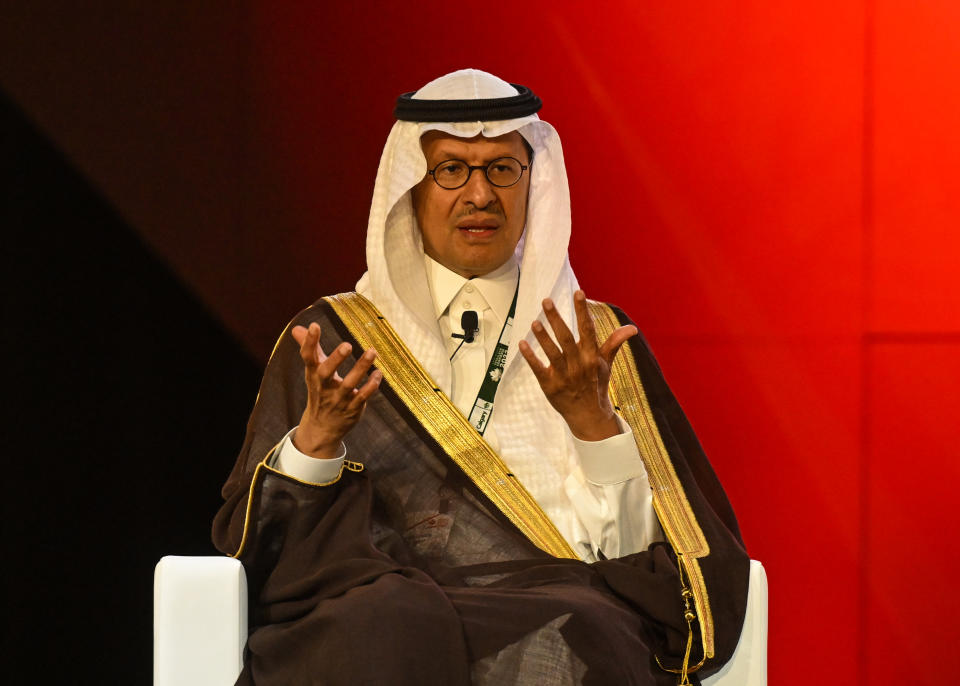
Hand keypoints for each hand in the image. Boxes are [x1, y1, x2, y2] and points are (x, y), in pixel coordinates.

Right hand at [290, 323, 381, 458]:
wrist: (322, 428)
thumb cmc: (320, 392)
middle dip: (335, 359)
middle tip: (347, 345)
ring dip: (360, 368)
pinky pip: (362, 397)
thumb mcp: (313, 372)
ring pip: (349, 384)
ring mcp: (338, 399)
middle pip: (326, 372)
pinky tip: (378, 373)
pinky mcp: (352, 408)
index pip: (308, 357)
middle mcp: (324, 387)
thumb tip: (297, 327)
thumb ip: (310, 349)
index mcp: (313, 375)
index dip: (309, 342)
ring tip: (372, 351)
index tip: (314, 326)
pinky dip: (371, 386)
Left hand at [518, 290, 636, 441]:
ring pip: (553, 353)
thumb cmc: (596, 383)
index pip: (588, 329)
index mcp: (592, 356)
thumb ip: (614, 343)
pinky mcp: (550, 385)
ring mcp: (564, 376)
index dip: (583, 311)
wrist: (588, 415)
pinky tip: (522, 343)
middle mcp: (578, 364)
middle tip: (546, 301)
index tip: (578, 292)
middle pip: (566, 338)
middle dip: (556, 319)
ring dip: (543, 337)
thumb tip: (633, 328)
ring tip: (534, 322)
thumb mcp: (606, 363)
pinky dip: (531, 357)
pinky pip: (539, 369)